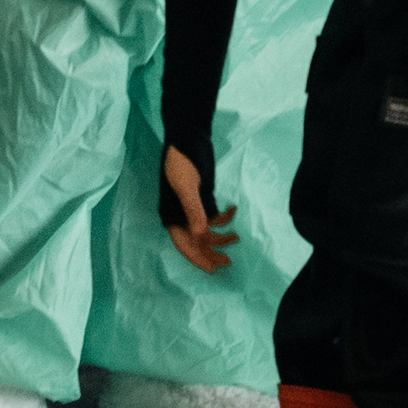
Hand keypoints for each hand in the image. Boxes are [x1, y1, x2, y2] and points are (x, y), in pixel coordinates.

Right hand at [162, 146, 239, 274]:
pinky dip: (224, 218)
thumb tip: (200, 235)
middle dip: (210, 252)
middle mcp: (181, 213)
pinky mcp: (204, 198)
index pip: (183, 243)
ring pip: (206, 231)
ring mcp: (193, 206)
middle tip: (227, 262)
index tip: (211, 270)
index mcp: (171, 213)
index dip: (196, 257)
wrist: (188, 138)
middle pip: (195, 241)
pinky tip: (233, 214)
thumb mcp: (185, 185)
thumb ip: (193, 210)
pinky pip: (213, 216)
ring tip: (236, 238)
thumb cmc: (181, 161)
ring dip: (219, 237)